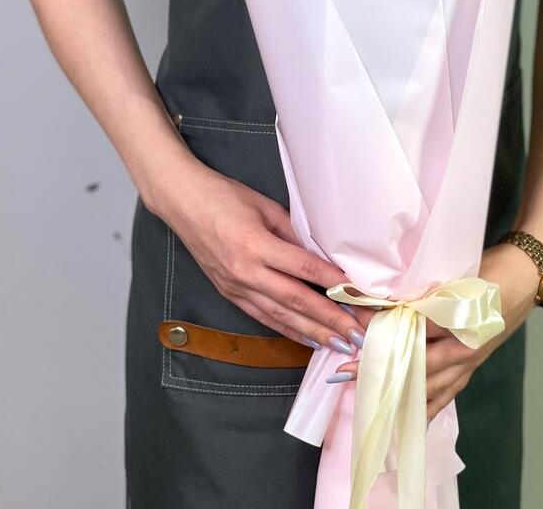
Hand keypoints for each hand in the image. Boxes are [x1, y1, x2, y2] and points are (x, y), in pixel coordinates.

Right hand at [155, 153, 371, 354]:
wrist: (182, 202)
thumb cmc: (224, 196)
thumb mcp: (265, 207)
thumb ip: (293, 234)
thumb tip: (321, 255)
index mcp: (255, 244)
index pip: (304, 268)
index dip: (333, 283)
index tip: (360, 296)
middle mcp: (245, 271)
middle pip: (296, 300)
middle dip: (331, 320)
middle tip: (358, 334)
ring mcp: (236, 286)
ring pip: (281, 316)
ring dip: (313, 332)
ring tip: (340, 344)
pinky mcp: (229, 294)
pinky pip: (263, 317)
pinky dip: (288, 330)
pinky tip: (308, 339)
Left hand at [329, 242, 540, 417]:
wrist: (527, 277)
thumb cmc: (494, 272)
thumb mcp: (461, 275)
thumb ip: (427, 290)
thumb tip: (390, 300)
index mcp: (461, 323)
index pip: (415, 330)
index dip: (383, 330)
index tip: (354, 331)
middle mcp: (465, 349)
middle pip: (416, 365)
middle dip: (380, 369)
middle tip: (345, 373)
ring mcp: (469, 361)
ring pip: (430, 386)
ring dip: (398, 392)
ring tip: (367, 399)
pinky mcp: (472, 365)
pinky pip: (446, 392)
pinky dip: (426, 406)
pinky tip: (410, 419)